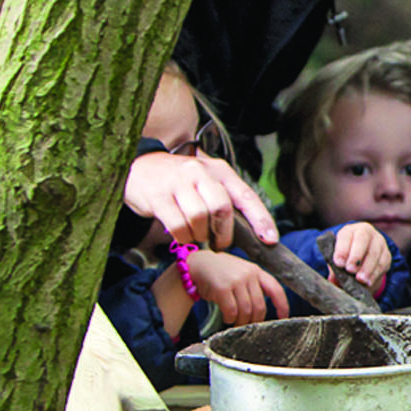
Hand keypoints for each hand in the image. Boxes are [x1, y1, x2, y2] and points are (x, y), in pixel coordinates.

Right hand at [126, 150, 277, 248]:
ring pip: (200, 218)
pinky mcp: (158, 196)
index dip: (260, 219)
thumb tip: (250, 230)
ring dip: (201, 235)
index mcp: (219, 170)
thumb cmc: (180, 180)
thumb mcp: (207, 181)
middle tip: (220, 243)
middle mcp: (200, 172)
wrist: (141, 167)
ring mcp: (178, 183)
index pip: (246, 195)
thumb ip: (226, 199)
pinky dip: (184, 237)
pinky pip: (178, 225)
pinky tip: (182, 235)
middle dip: (224, 233)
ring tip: (198, 235)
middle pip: (222, 208)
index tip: (270, 239)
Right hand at [185, 248, 287, 325]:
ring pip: (246, 310)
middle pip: (259, 306)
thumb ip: (253, 286)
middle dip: (255, 320)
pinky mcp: (222, 288)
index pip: (276, 289)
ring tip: (236, 323)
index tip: (283, 316)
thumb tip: (261, 310)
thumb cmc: (221, 272)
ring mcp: (236, 281)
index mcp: (256, 271)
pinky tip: (227, 318)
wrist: (198, 264)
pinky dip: (230, 318)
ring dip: (241, 321)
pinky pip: (231, 310)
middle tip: (249, 326)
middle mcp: (248, 275)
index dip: (282, 304)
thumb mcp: (241, 273)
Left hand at [326, 222, 391, 294]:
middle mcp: (366, 232)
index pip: (346, 236)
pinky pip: (382, 263)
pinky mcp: (387, 254)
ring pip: (374, 253)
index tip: (338, 263)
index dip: (342, 249)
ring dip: (367, 268)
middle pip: (362, 240)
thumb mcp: (338, 259)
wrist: (362, 258)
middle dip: (356, 256)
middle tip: (350, 270)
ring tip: (360, 280)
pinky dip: (375, 274)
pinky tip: (368, 282)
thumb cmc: (346, 257)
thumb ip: (334, 268)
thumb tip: (332, 279)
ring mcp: (379, 242)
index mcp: (349, 231)